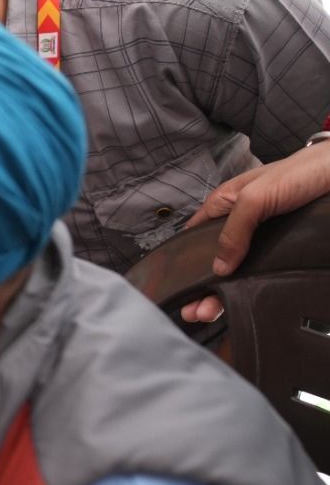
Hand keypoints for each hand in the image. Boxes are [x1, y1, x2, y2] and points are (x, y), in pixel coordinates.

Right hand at [182, 144, 329, 322]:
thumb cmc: (303, 172)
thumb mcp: (256, 198)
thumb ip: (233, 231)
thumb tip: (218, 267)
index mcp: (225, 204)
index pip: (193, 236)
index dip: (184, 262)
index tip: (180, 288)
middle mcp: (241, 221)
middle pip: (213, 259)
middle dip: (202, 285)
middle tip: (195, 311)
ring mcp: (263, 236)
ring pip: (237, 268)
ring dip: (224, 291)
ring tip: (212, 312)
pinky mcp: (284, 246)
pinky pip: (263, 268)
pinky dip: (253, 285)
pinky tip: (244, 298)